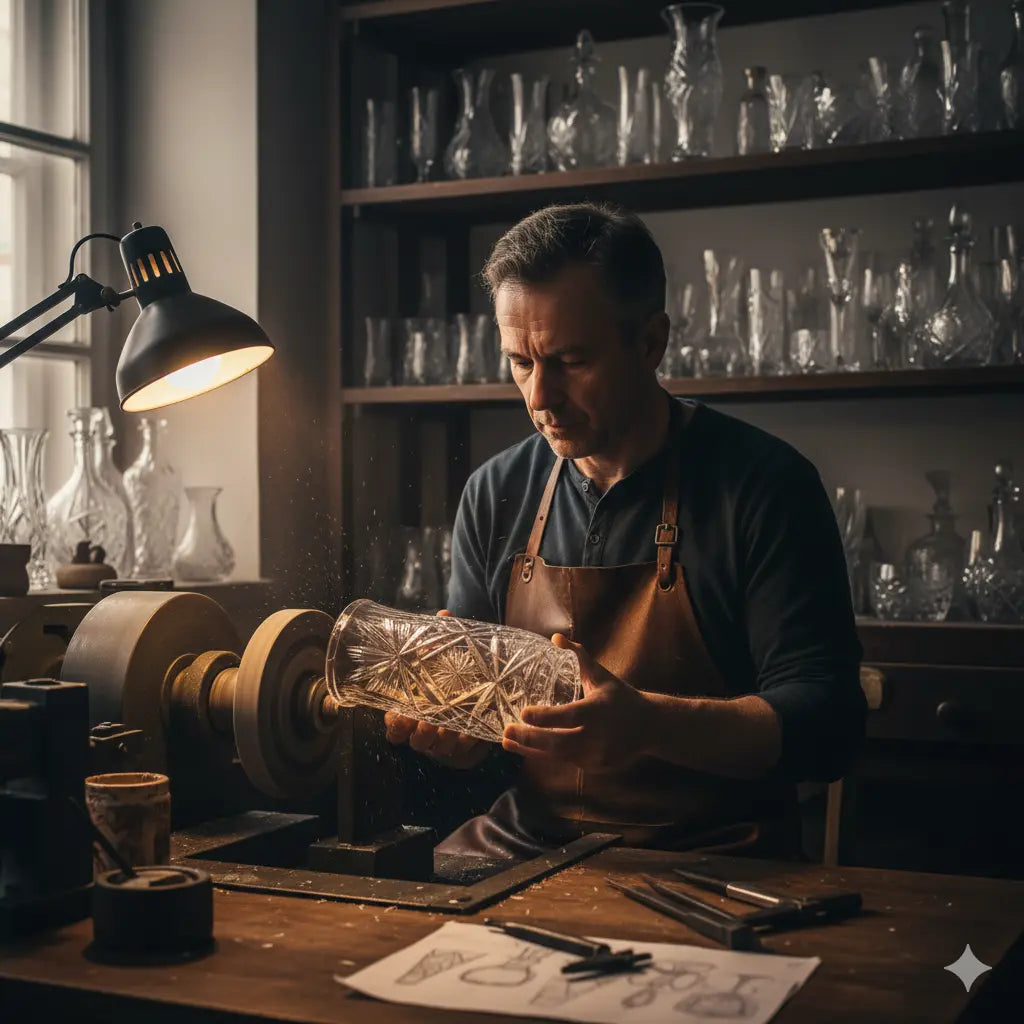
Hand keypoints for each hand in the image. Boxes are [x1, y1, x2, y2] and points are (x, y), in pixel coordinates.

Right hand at [382, 608, 491, 770]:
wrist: (469, 702)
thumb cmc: (443, 680)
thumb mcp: (438, 660)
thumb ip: (437, 641)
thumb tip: (443, 614)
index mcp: (408, 713)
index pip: (393, 728)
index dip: (396, 726)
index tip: (403, 715)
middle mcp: (423, 730)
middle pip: (414, 742)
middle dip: (420, 734)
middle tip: (428, 722)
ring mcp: (443, 741)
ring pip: (439, 748)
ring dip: (444, 739)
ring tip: (453, 726)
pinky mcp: (463, 747)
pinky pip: (464, 750)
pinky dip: (469, 741)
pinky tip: (475, 731)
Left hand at [501, 634, 655, 771]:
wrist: (649, 727)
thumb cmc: (620, 696)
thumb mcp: (601, 674)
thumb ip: (578, 655)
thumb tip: (555, 638)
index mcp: (598, 711)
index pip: (568, 717)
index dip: (545, 717)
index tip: (523, 713)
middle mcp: (597, 736)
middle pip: (557, 743)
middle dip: (529, 739)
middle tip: (506, 731)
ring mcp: (596, 755)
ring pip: (557, 756)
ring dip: (530, 749)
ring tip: (507, 741)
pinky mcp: (594, 767)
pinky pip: (565, 761)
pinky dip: (544, 754)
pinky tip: (527, 747)